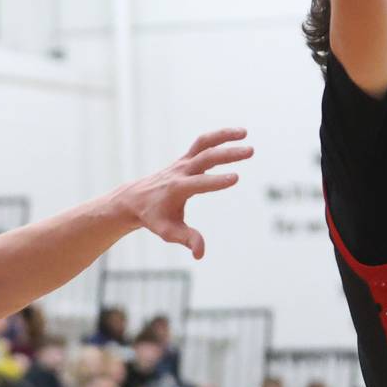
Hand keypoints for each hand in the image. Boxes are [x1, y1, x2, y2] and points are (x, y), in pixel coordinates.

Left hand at [115, 127, 251, 258]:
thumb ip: (186, 239)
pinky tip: (237, 135)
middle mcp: (181, 172)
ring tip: (245, 133)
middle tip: (251, 151)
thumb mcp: (168, 232)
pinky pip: (202, 143)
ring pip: (203, 143)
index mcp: (177, 189)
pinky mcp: (185, 158)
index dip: (216, 181)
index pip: (200, 183)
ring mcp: (183, 162)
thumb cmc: (154, 217)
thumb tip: (200, 254)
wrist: (136, 199)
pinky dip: (218, 137)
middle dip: (228, 154)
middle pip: (206, 157)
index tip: (236, 178)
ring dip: (223, 136)